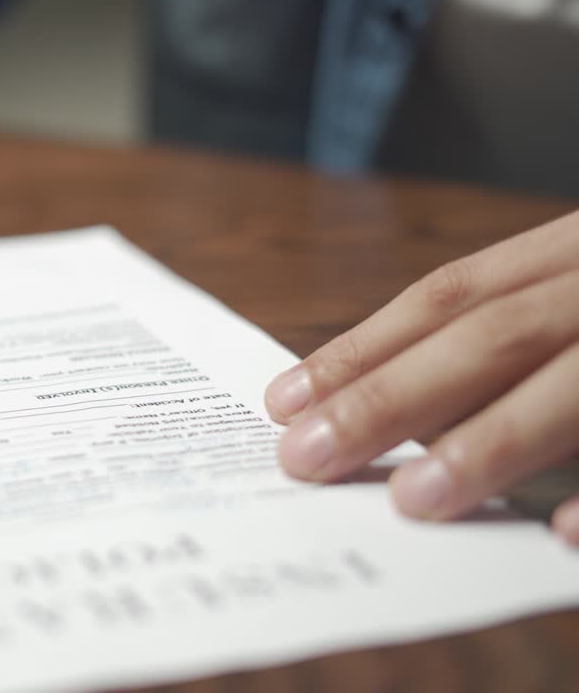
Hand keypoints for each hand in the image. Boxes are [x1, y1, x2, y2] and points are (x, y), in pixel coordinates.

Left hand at [264, 211, 578, 544]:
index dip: (365, 348)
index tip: (283, 402)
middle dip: (392, 398)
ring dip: (491, 442)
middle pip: (494, 335)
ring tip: (411, 500)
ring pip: (575, 383)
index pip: (455, 296)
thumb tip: (413, 410)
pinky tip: (561, 535)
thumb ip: (524, 334)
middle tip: (306, 460)